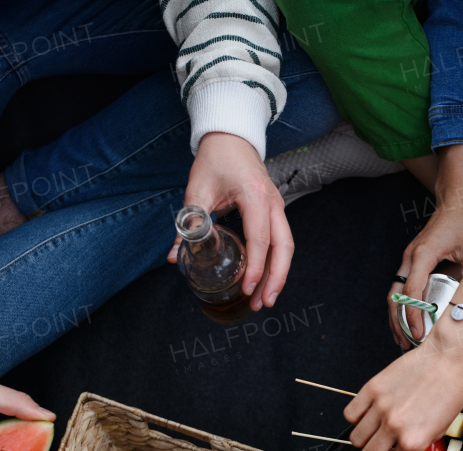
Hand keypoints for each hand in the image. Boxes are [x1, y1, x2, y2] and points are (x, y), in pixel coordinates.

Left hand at [173, 132, 289, 310]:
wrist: (231, 136)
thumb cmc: (216, 158)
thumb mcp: (197, 189)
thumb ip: (189, 222)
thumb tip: (175, 257)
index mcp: (255, 196)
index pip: (260, 238)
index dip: (255, 266)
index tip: (247, 287)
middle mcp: (273, 202)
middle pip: (284, 247)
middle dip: (276, 278)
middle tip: (263, 303)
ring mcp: (277, 207)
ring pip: (286, 247)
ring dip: (278, 275)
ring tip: (263, 299)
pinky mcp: (274, 211)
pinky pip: (281, 241)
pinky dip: (275, 263)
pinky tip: (264, 280)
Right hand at [349, 274, 462, 450]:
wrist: (450, 358)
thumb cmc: (452, 391)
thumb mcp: (440, 428)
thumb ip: (419, 447)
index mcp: (414, 440)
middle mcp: (394, 425)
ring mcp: (380, 406)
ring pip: (356, 438)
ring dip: (365, 441)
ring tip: (376, 434)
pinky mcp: (372, 388)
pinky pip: (350, 413)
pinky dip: (356, 419)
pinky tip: (368, 416)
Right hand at [389, 145, 462, 347]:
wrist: (457, 199)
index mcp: (423, 255)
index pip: (412, 293)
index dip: (413, 317)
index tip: (418, 335)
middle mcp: (411, 257)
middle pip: (395, 296)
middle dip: (398, 323)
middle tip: (406, 343)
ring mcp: (409, 258)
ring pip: (394, 293)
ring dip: (397, 317)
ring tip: (402, 338)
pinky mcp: (413, 261)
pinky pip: (402, 287)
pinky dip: (402, 306)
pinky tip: (409, 320)